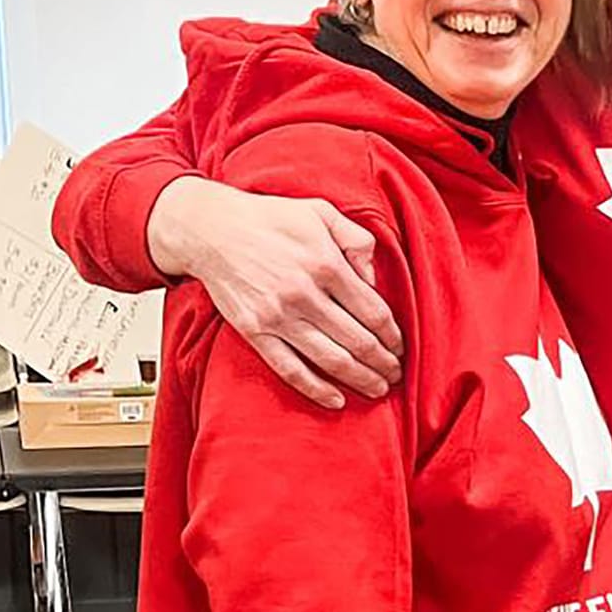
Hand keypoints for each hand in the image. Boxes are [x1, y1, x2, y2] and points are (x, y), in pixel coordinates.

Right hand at [147, 178, 404, 407]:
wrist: (209, 228)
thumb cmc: (269, 219)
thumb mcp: (321, 212)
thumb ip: (356, 239)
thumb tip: (373, 277)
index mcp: (326, 264)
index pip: (373, 312)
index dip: (393, 335)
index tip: (402, 347)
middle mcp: (304, 294)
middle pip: (358, 340)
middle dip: (384, 362)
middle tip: (397, 374)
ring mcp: (278, 316)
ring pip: (330, 359)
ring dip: (360, 378)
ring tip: (378, 389)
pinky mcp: (254, 331)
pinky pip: (289, 368)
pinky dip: (315, 388)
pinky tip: (336, 400)